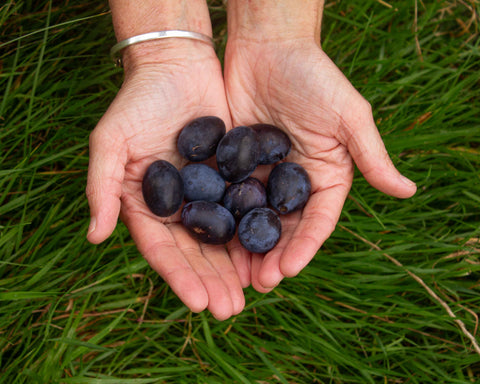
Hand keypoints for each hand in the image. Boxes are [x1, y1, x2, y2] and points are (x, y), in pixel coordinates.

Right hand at [86, 43, 244, 319]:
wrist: (177, 65)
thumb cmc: (138, 101)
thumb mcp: (111, 140)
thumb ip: (101, 186)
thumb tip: (95, 236)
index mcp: (147, 205)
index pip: (163, 249)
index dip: (180, 276)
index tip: (199, 303)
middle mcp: (179, 205)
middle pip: (196, 251)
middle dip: (213, 281)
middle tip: (232, 309)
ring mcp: (207, 192)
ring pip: (224, 237)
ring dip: (237, 265)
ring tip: (253, 292)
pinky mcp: (233, 176)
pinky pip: (245, 208)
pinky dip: (254, 231)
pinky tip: (268, 252)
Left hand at [224, 38, 416, 291]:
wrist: (268, 46)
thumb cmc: (313, 75)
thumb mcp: (347, 114)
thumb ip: (371, 154)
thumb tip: (408, 191)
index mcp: (325, 176)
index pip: (316, 220)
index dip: (304, 247)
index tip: (287, 270)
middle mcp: (294, 182)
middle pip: (284, 227)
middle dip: (272, 256)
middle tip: (258, 284)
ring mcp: (262, 176)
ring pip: (254, 220)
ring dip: (245, 248)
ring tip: (235, 275)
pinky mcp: (233, 165)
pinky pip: (227, 198)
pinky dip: (221, 221)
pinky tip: (211, 241)